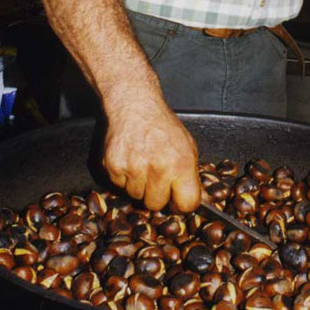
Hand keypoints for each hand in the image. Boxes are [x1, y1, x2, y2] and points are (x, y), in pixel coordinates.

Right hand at [103, 95, 200, 211]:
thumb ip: (190, 175)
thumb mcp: (187, 146)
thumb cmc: (162, 125)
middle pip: (156, 205)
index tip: (178, 199)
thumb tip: (195, 201)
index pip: (187, 204)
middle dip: (156, 195)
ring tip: (141, 162)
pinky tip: (128, 158)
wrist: (134, 104)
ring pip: (136, 197)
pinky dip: (123, 177)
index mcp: (182, 164)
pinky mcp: (114, 167)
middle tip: (155, 176)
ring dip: (138, 185)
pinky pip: (119, 186)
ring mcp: (134, 168)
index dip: (182, 203)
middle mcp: (159, 168)